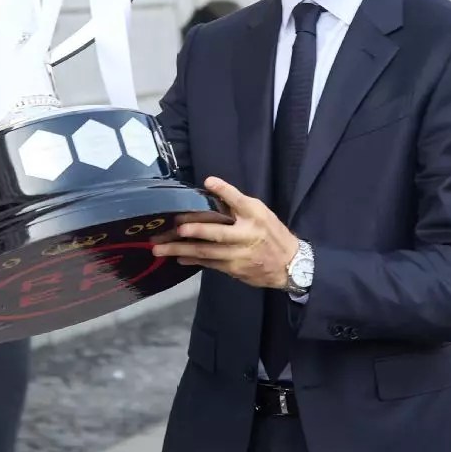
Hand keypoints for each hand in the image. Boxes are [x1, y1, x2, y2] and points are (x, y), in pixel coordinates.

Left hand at [150, 177, 297, 288]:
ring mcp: (238, 255)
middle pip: (216, 233)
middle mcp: (246, 235)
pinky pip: (209, 264)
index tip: (209, 181)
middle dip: (194, 230)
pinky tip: (178, 257)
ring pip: (207, 252)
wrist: (290, 265)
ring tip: (160, 248)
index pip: (239, 201)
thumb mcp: (262, 213)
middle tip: (174, 227)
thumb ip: (238, 205)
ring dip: (181, 250)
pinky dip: (192, 260)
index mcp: (255, 217)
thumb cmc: (272, 234)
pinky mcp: (233, 269)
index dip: (225, 190)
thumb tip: (212, 192)